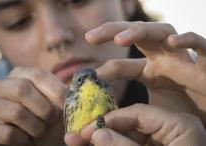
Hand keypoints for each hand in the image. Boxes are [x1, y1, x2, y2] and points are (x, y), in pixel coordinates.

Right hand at [0, 67, 65, 145]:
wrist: (34, 142)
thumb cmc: (47, 121)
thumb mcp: (57, 106)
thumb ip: (63, 96)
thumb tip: (72, 91)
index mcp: (20, 75)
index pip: (37, 74)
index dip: (55, 90)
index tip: (66, 104)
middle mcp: (1, 87)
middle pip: (22, 88)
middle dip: (44, 109)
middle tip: (52, 120)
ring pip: (16, 112)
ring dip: (36, 127)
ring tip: (39, 131)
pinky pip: (8, 134)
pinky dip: (24, 140)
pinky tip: (25, 139)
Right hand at [65, 104, 205, 145]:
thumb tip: (97, 134)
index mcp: (179, 124)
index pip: (138, 112)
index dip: (111, 119)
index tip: (89, 128)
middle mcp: (170, 126)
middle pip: (129, 122)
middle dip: (104, 129)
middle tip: (80, 134)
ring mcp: (161, 137)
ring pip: (126, 132)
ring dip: (105, 137)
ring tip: (80, 140)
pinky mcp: (153, 144)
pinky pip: (130, 140)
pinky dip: (114, 143)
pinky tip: (96, 143)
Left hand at [85, 21, 205, 123]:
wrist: (204, 126)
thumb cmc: (178, 116)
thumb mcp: (147, 112)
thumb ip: (126, 111)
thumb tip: (100, 115)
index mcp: (149, 71)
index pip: (121, 65)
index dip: (104, 69)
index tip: (87, 77)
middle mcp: (162, 60)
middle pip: (137, 36)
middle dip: (114, 32)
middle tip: (90, 37)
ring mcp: (182, 59)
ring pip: (162, 32)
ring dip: (141, 31)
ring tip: (120, 40)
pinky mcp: (205, 65)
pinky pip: (201, 46)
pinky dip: (189, 40)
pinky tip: (173, 41)